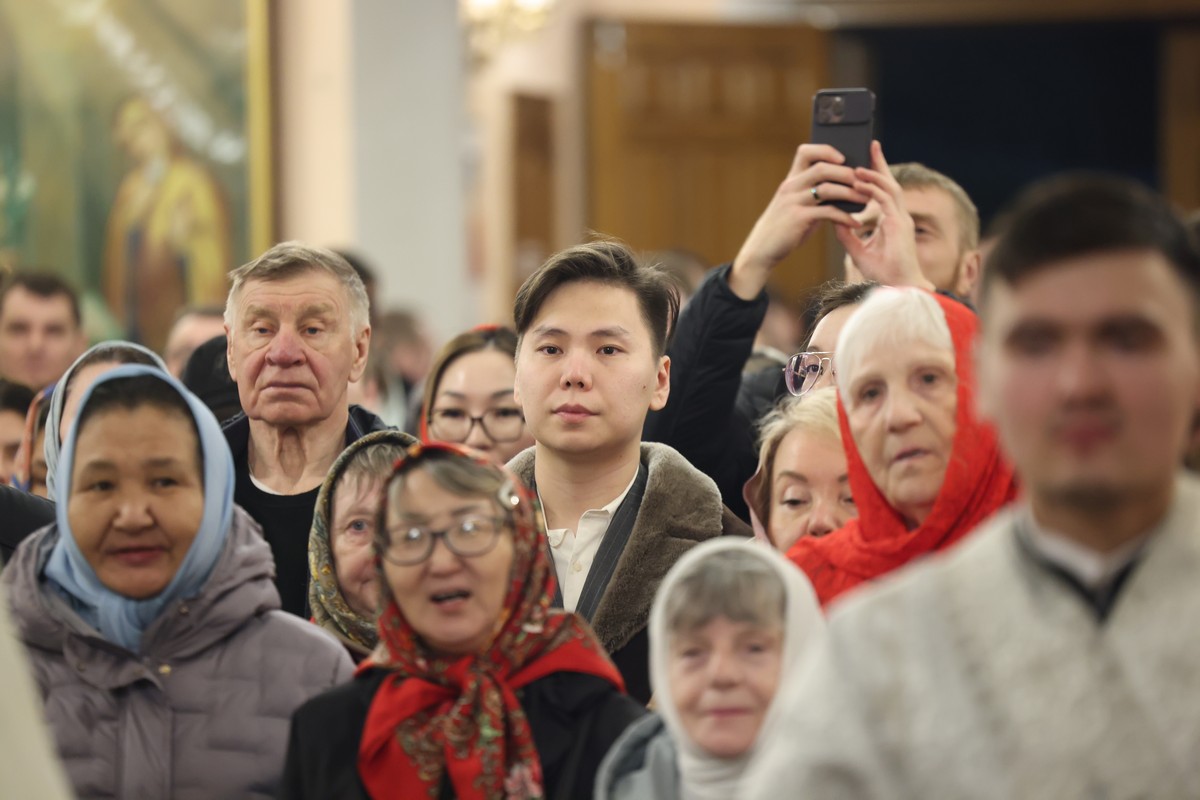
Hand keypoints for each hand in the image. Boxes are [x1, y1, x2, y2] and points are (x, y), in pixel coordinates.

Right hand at [729, 144, 866, 299]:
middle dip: (847, 173)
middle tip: (865, 181)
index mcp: (791, 180)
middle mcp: (791, 186)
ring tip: (866, 200)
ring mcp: (793, 202)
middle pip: (822, 168)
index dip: (826, 150)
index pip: (806, 152)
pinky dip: (845, 217)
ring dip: (851, 193)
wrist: (762, 248)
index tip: (843, 158)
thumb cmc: (785, 226)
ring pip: (828, 188)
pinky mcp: (798, 218)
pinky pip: (828, 212)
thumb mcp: (796, 204)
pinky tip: (855, 223)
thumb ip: (814, 193)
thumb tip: (843, 187)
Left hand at [835, 141, 933, 290]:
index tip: (865, 161)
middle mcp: (898, 216)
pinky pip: (886, 200)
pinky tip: (860, 182)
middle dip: (880, 164)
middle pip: (889, 183)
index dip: (876, 175)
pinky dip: (873, 189)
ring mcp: (901, 218)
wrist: (897, 287)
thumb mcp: (857, 250)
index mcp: (891, 220)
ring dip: (874, 174)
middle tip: (870, 145)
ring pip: (889, 187)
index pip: (883, 192)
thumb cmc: (882, 272)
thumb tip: (833, 218)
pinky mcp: (899, 224)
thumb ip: (846, 234)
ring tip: (858, 165)